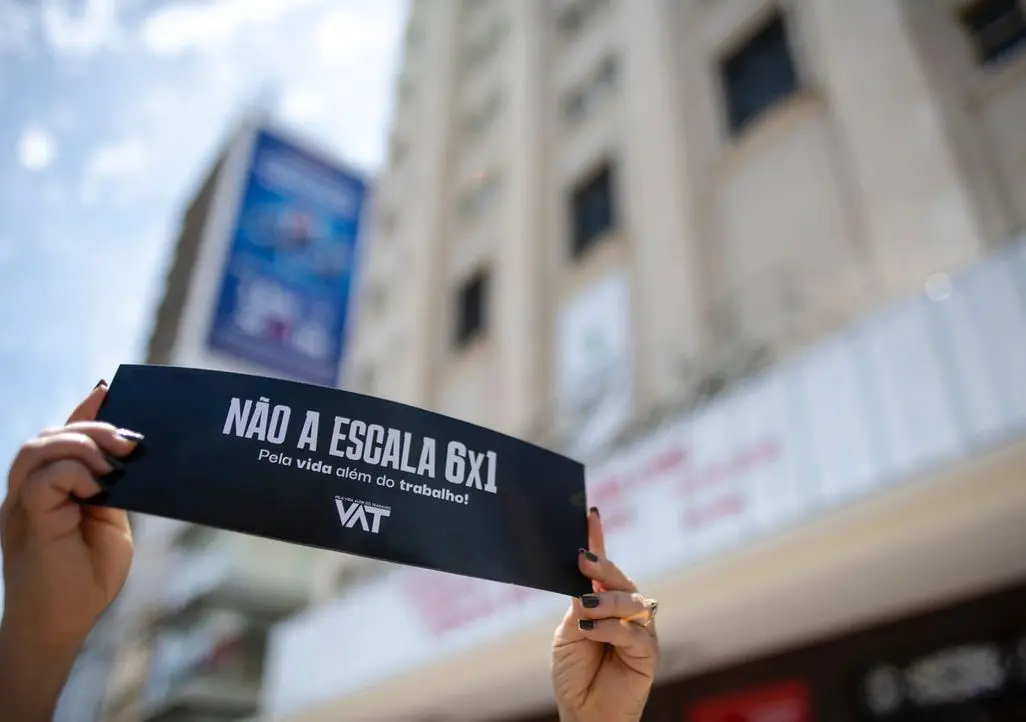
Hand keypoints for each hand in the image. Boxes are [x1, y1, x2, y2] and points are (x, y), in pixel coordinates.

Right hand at [0, 382, 142, 719]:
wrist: (63, 625)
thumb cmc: (86, 580)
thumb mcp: (110, 523)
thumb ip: (111, 490)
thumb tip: (127, 455)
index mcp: (50, 489)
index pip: (61, 438)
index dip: (83, 411)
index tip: (109, 389)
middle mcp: (29, 491)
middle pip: (49, 435)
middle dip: (92, 426)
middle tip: (131, 441)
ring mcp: (21, 505)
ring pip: (37, 448)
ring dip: (82, 444)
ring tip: (115, 460)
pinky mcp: (26, 521)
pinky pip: (42, 479)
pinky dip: (72, 472)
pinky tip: (98, 485)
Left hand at [551, 509, 658, 721]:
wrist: (583, 713)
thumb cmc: (574, 672)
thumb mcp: (568, 633)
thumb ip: (578, 606)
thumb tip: (585, 584)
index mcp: (603, 601)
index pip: (602, 566)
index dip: (598, 539)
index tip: (590, 514)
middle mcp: (625, 611)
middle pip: (620, 579)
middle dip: (603, 565)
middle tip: (584, 559)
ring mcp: (639, 630)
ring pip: (631, 601)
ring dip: (606, 601)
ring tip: (585, 609)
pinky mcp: (647, 653)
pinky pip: (633, 633)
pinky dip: (610, 628)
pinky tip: (591, 629)